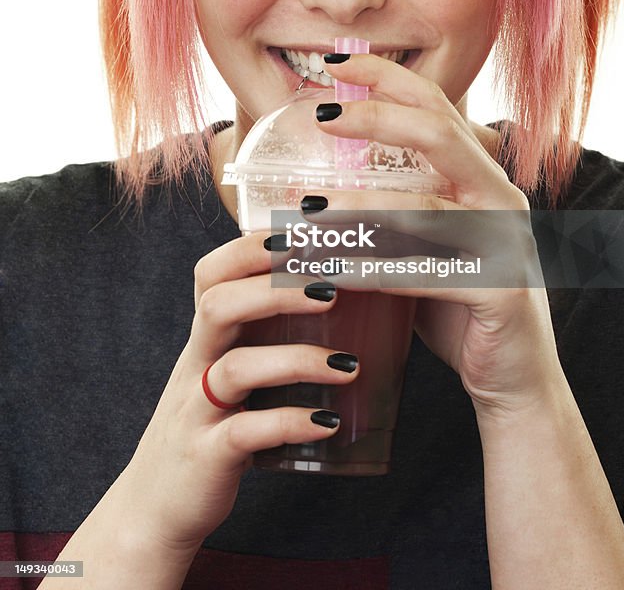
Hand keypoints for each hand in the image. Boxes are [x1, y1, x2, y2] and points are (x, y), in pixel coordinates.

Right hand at [119, 233, 359, 552]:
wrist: (156, 507)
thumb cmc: (209, 424)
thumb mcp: (225, 370)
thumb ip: (262, 336)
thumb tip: (339, 296)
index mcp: (204, 338)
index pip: (212, 272)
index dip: (251, 248)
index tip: (302, 234)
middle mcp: (195, 365)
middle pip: (218, 305)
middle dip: (276, 290)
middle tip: (333, 290)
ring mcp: (197, 410)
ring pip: (236, 369)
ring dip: (297, 360)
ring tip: (349, 365)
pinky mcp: (208, 455)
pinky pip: (247, 432)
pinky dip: (291, 423)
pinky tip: (328, 423)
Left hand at [309, 53, 563, 418]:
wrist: (513, 377)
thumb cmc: (456, 305)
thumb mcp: (419, 247)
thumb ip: (383, 214)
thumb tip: (301, 191)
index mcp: (478, 177)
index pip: (435, 107)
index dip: (388, 78)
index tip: (335, 64)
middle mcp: (497, 198)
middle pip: (439, 134)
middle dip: (376, 116)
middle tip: (321, 112)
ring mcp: (503, 242)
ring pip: (424, 207)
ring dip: (356, 206)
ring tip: (304, 207)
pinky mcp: (499, 290)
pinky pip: (424, 273)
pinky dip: (370, 271)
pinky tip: (326, 271)